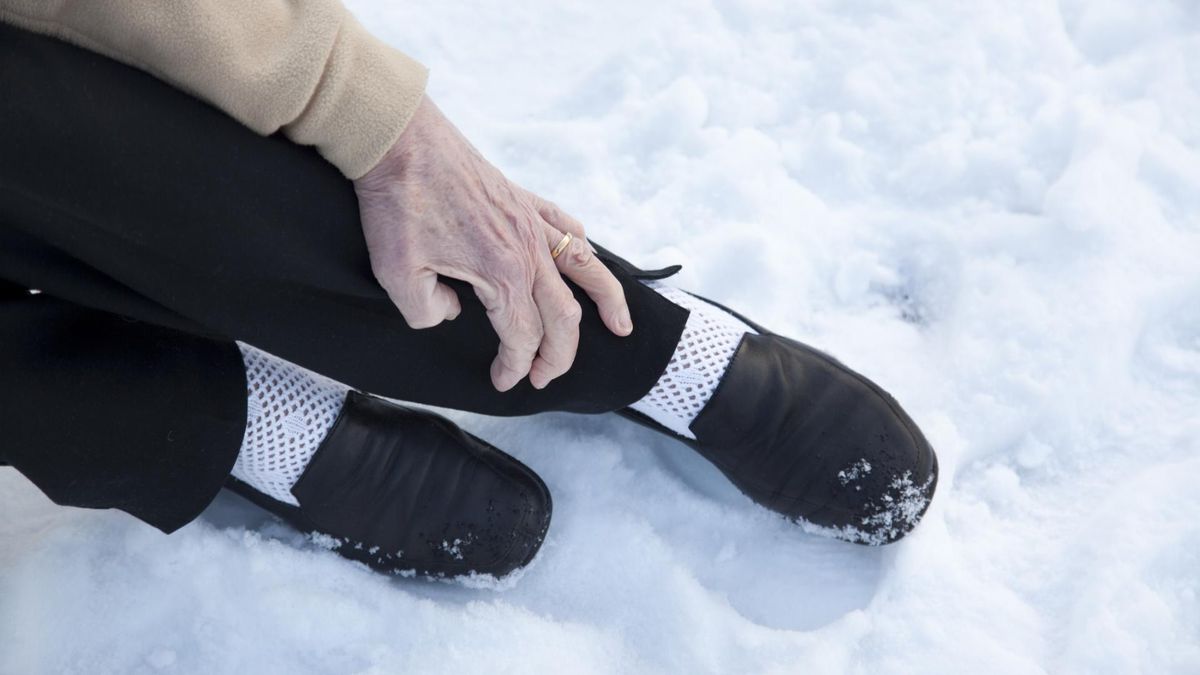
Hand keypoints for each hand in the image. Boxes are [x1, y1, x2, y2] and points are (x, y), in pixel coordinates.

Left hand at [354, 96, 632, 391]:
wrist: (398, 140)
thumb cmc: (396, 205)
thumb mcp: (397, 274)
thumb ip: (427, 312)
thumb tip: (452, 312)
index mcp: (503, 273)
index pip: (523, 336)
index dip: (516, 366)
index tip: (503, 382)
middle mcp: (528, 249)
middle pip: (563, 315)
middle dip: (560, 355)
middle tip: (544, 378)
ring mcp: (530, 220)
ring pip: (586, 268)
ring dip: (607, 302)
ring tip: (620, 328)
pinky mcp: (522, 197)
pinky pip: (566, 225)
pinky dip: (582, 247)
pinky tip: (584, 256)